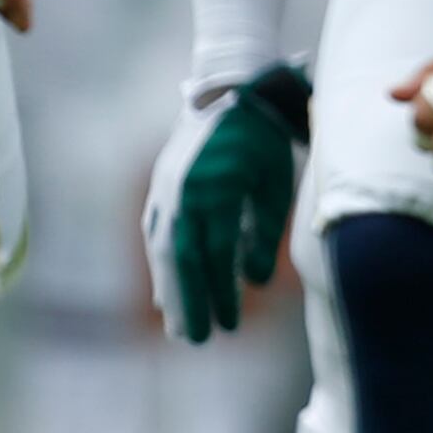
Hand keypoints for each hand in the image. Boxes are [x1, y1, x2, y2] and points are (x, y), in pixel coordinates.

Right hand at [144, 64, 309, 343]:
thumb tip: (252, 281)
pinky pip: (157, 236)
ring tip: (179, 326)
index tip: (230, 324)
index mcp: (214, 188)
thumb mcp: (274, 183)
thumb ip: (263, 232)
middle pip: (180, 258)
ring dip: (170, 291)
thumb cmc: (263, 141)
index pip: (215, 253)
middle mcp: (181, 192)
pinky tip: (166, 293)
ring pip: (162, 251)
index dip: (220, 292)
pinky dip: (162, 267)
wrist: (231, 93)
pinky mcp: (160, 191)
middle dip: (188, 302)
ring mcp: (165, 190)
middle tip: (197, 339)